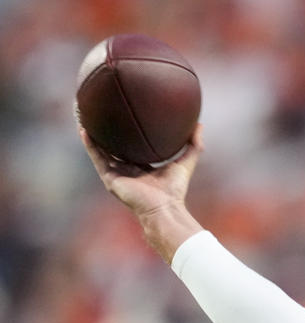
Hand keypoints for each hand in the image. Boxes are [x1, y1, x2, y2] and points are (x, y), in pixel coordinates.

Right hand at [79, 124, 203, 218]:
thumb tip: (199, 124)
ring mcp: (117, 175)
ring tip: (85, 116)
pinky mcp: (110, 179)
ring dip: (93, 136)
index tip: (125, 117)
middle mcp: (127, 171)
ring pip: (101, 151)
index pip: (132, 149)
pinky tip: (85, 130)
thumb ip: (194, 144)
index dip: (128, 135)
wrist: (164, 207)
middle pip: (114, 148)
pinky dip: (90, 145)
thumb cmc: (176, 190)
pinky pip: (97, 158)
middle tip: (101, 112)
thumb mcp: (186, 162)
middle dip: (107, 133)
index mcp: (142, 168)